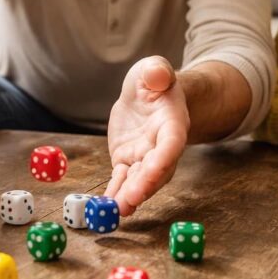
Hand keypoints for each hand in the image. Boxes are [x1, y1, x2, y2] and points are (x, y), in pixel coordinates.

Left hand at [104, 56, 188, 216]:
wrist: (149, 95)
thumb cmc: (155, 80)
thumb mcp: (155, 68)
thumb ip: (157, 71)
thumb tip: (157, 75)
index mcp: (172, 122)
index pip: (171, 143)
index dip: (164, 158)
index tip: (154, 170)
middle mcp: (162, 145)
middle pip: (156, 170)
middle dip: (144, 186)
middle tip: (130, 201)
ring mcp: (145, 156)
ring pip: (139, 180)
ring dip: (129, 196)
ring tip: (116, 211)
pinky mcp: (127, 160)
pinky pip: (122, 179)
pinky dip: (115, 192)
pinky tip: (105, 206)